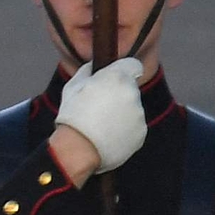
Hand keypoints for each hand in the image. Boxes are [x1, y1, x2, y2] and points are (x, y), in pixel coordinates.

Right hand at [53, 59, 148, 182]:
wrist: (78, 149)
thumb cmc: (72, 115)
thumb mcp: (72, 86)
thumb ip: (88, 71)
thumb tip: (94, 67)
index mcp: (118, 77)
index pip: (133, 65)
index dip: (123, 70)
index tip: (114, 79)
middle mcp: (133, 93)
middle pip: (130, 89)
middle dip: (117, 94)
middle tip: (97, 106)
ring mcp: (139, 114)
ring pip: (131, 109)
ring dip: (120, 113)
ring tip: (99, 124)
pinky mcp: (141, 133)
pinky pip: (133, 127)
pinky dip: (122, 130)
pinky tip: (105, 135)